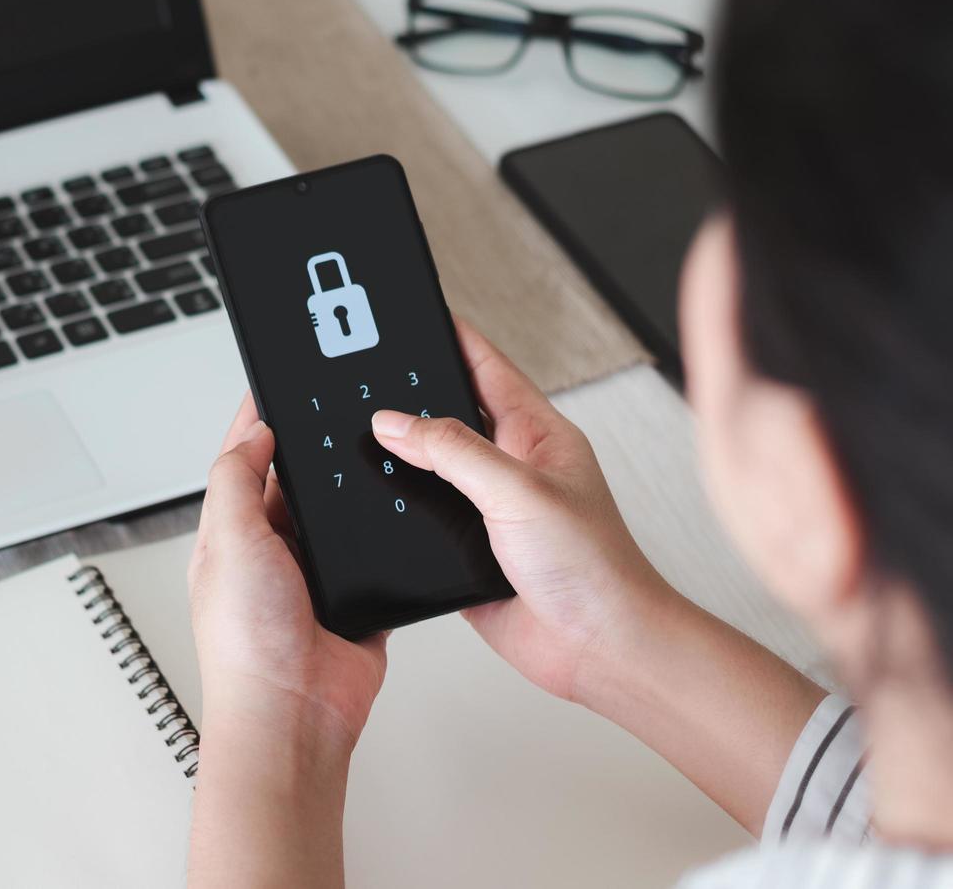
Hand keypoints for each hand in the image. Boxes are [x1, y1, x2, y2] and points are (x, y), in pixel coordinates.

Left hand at [189, 394, 386, 749]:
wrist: (295, 716)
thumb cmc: (247, 648)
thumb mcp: (230, 542)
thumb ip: (237, 480)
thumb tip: (254, 433)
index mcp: (231, 533)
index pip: (243, 460)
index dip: (260, 420)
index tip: (279, 383)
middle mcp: (270, 551)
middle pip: (297, 481)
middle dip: (315, 451)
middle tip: (337, 410)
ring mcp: (314, 575)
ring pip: (338, 514)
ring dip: (351, 493)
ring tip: (371, 454)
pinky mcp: (355, 597)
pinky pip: (373, 553)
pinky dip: (383, 535)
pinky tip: (393, 514)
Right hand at [371, 316, 675, 704]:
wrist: (598, 650)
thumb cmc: (595, 570)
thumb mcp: (519, 491)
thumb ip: (453, 451)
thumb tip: (395, 422)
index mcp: (538, 435)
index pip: (488, 368)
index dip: (452, 337)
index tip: (417, 313)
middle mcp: (513, 468)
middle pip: (451, 415)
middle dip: (413, 396)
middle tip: (370, 374)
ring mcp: (490, 510)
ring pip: (432, 468)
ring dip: (402, 458)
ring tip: (363, 435)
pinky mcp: (468, 551)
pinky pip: (423, 518)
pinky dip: (399, 509)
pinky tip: (377, 501)